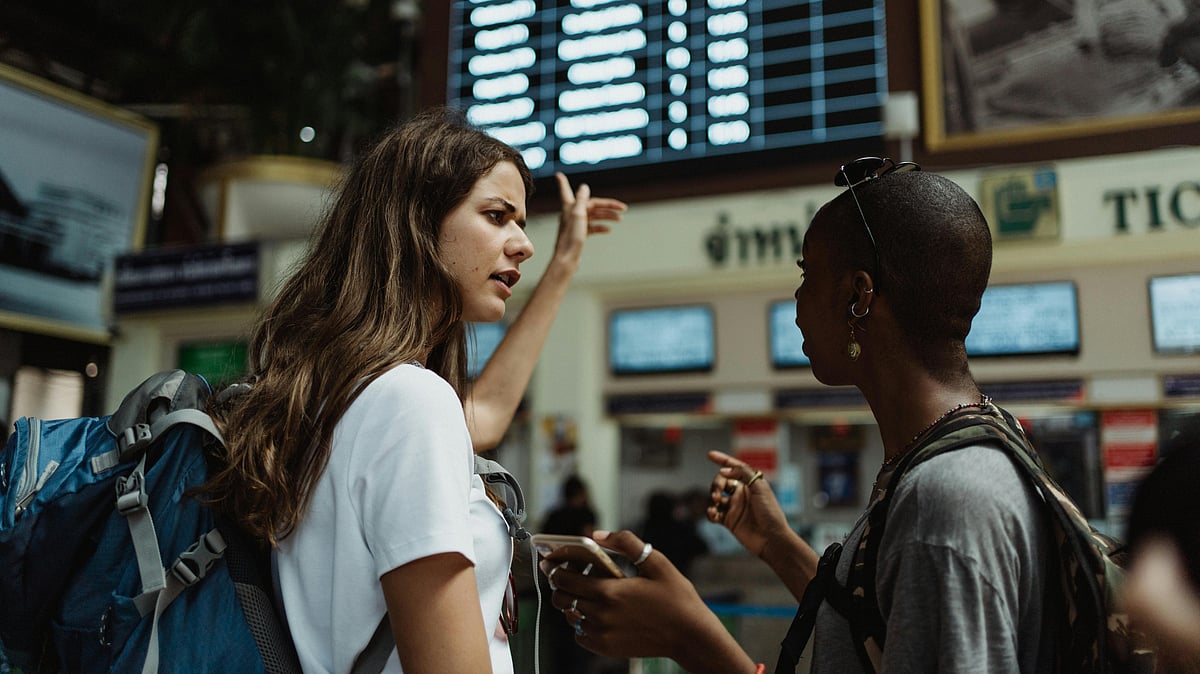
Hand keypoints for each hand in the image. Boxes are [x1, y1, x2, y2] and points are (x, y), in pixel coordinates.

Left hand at [540, 530, 752, 673]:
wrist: (690, 636)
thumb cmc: (676, 598)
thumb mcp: (656, 562)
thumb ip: (625, 542)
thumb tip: (597, 534)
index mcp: (609, 591)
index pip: (564, 579)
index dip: (553, 568)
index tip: (551, 561)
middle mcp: (601, 615)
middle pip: (561, 598)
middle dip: (559, 584)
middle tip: (569, 575)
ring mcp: (602, 634)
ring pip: (570, 616)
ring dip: (573, 602)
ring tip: (589, 593)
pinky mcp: (606, 648)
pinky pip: (581, 634)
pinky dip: (583, 622)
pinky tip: (600, 613)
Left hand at [552, 172, 626, 266]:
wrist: (567, 259)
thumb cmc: (571, 238)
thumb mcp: (578, 215)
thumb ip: (581, 200)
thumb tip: (584, 187)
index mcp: (569, 208)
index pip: (566, 191)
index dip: (563, 183)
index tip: (558, 175)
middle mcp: (571, 214)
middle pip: (591, 205)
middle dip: (607, 205)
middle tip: (623, 207)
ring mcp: (576, 225)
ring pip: (594, 215)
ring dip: (607, 216)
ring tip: (620, 219)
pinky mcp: (579, 235)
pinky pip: (592, 227)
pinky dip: (601, 226)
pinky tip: (608, 229)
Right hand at [707, 450, 790, 557]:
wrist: (772, 538)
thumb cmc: (770, 512)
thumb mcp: (760, 488)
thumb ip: (743, 474)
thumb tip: (724, 470)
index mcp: (750, 484)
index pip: (734, 468)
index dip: (722, 460)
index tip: (710, 455)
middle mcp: (741, 494)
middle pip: (721, 482)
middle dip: (716, 484)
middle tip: (717, 494)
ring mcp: (734, 507)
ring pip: (715, 497)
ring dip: (712, 498)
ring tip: (715, 504)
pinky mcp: (729, 521)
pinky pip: (714, 514)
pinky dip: (710, 513)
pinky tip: (713, 514)